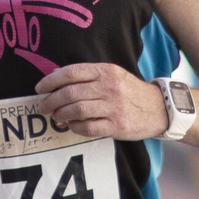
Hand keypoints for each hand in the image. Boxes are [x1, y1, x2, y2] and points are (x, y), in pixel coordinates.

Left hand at [35, 62, 168, 140]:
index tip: (39, 88)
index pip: (72, 72)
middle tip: (43, 107)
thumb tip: (55, 77)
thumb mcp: (113, 75)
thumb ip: (88, 75)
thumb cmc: (130, 91)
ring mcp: (114, 107)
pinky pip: (88, 127)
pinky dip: (75, 127)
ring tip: (56, 117)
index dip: (51, 80)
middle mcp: (109, 87)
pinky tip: (72, 126)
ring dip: (61, 114)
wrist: (159, 108)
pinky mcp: (117, 125)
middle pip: (71, 93)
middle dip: (51, 101)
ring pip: (77, 110)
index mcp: (106, 71)